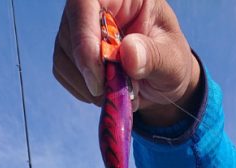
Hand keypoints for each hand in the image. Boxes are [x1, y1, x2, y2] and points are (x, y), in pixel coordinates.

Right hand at [53, 0, 200, 125]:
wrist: (162, 78)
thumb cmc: (171, 61)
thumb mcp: (173, 61)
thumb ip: (154, 57)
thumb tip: (129, 53)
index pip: (86, 1)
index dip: (85, 37)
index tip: (98, 77)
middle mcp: (95, 5)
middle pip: (70, 32)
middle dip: (91, 71)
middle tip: (120, 91)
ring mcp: (78, 27)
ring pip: (64, 56)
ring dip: (90, 85)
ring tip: (121, 91)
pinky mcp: (69, 50)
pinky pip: (63, 72)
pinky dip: (84, 91)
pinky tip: (107, 90)